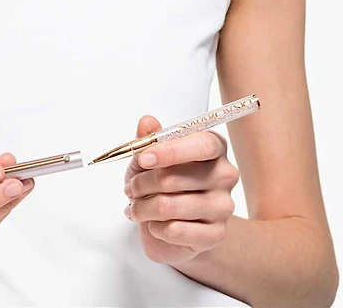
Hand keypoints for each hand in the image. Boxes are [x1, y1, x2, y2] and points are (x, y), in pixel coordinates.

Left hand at [124, 115, 238, 264]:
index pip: (203, 144)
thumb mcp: (149, 158)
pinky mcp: (216, 234)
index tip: (142, 158)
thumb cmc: (162, 184)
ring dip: (142, 207)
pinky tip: (153, 224)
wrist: (174, 225)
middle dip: (142, 184)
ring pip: (170, 206)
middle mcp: (225, 174)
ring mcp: (224, 206)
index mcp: (213, 147)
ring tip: (136, 207)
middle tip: (130, 188)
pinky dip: (155, 227)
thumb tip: (147, 121)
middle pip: (177, 177)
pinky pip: (176, 230)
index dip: (170, 151)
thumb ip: (148, 139)